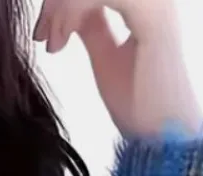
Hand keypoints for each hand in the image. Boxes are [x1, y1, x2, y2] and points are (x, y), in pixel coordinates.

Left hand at [33, 0, 202, 137]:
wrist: (161, 134)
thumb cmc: (138, 101)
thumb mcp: (106, 55)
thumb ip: (92, 25)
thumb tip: (71, 7)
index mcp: (147, 1)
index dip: (62, 0)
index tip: (42, 33)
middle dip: (58, 0)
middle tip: (41, 34)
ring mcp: (157, 1)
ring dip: (61, 6)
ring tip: (51, 41)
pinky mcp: (153, 17)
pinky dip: (71, 12)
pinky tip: (60, 43)